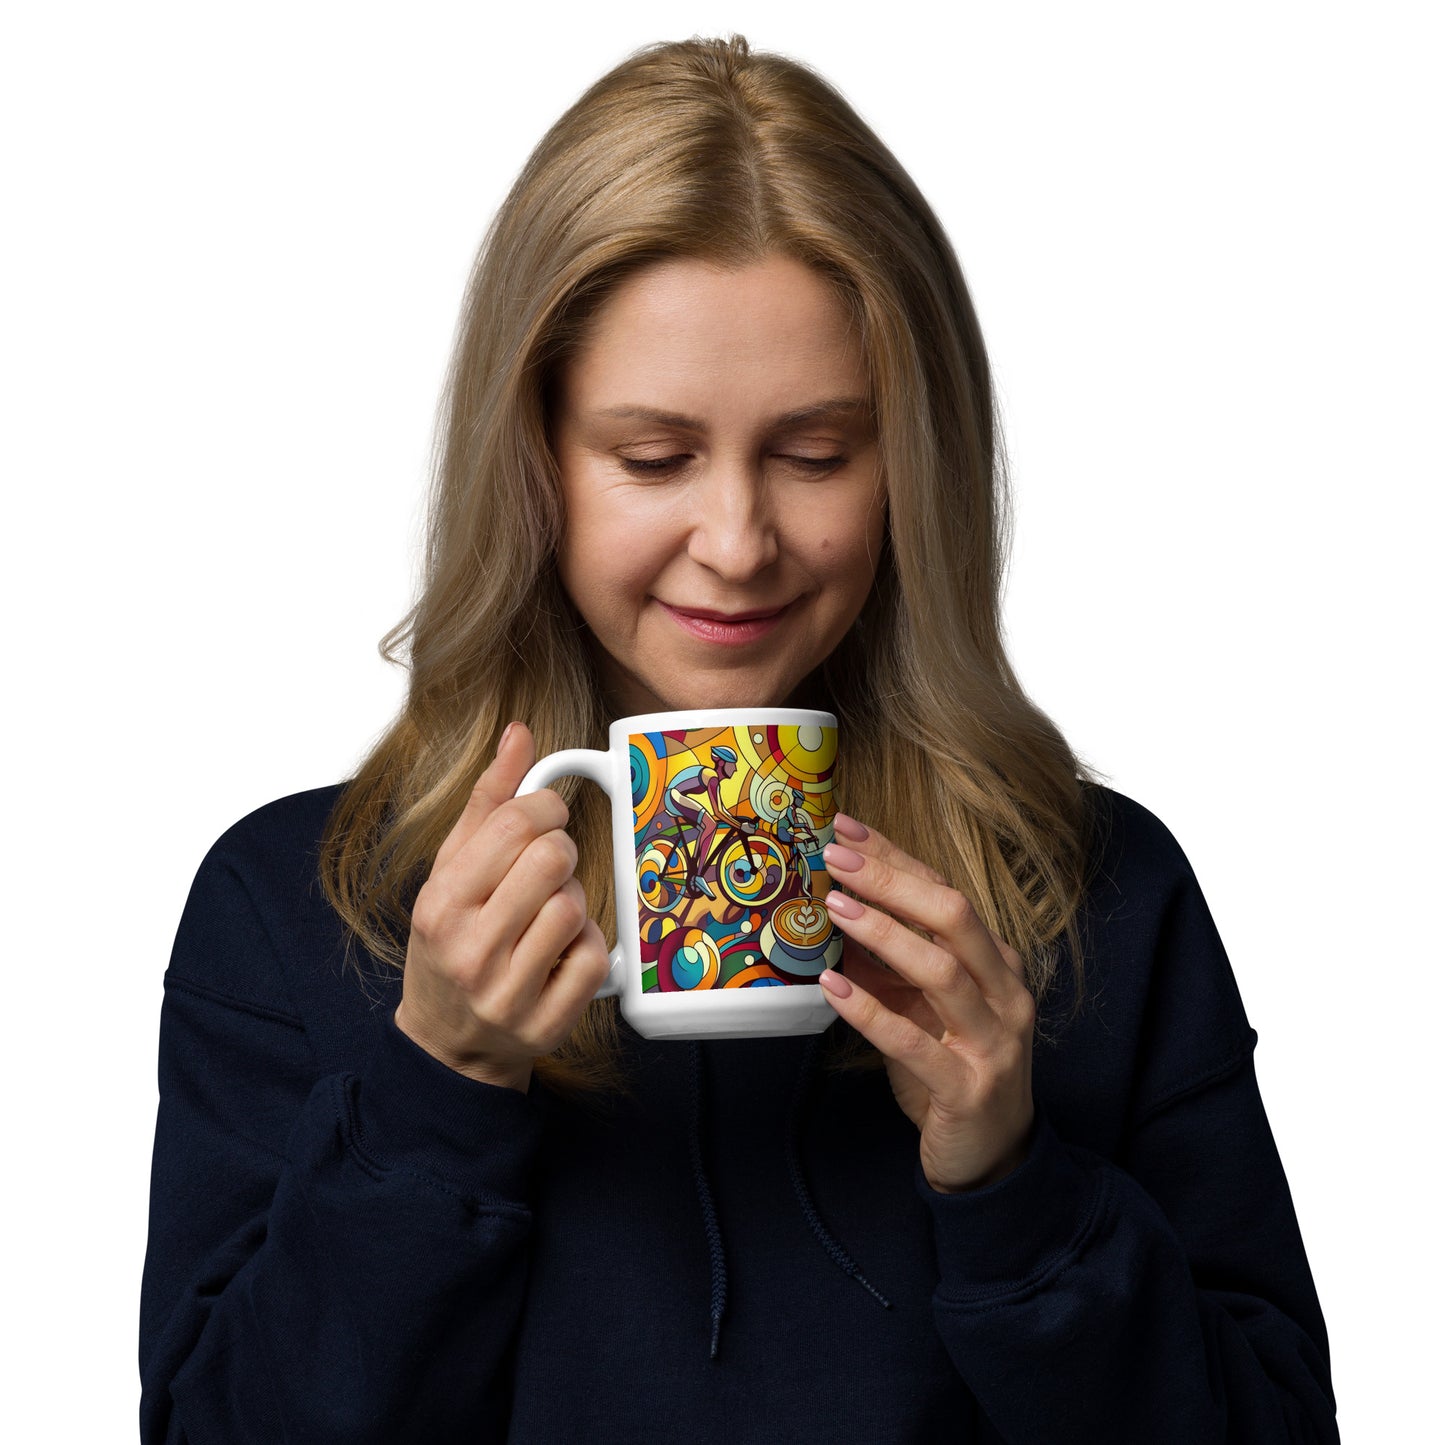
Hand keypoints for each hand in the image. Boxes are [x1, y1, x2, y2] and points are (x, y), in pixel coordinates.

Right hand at [394, 722, 610, 1092]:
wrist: (447, 1042)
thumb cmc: (452, 940)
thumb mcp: (451, 870)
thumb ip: (488, 801)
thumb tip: (520, 733)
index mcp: (441, 903)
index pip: (513, 825)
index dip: (544, 808)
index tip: (544, 818)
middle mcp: (469, 949)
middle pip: (551, 859)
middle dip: (559, 852)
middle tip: (547, 867)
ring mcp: (507, 992)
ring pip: (575, 907)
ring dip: (573, 901)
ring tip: (549, 913)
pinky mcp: (546, 1023)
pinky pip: (595, 957)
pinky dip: (588, 947)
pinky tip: (562, 952)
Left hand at [816, 815, 1035, 1192]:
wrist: (993, 1155)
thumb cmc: (952, 1066)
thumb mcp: (920, 1005)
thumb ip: (887, 960)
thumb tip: (833, 908)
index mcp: (996, 963)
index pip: (945, 893)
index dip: (895, 858)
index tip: (845, 830)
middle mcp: (1005, 993)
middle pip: (953, 918)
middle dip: (892, 881)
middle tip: (835, 857)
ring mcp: (992, 1041)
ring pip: (941, 971)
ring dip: (884, 933)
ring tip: (833, 907)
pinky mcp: (967, 1089)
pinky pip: (914, 1044)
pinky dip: (871, 1013)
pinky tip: (832, 990)